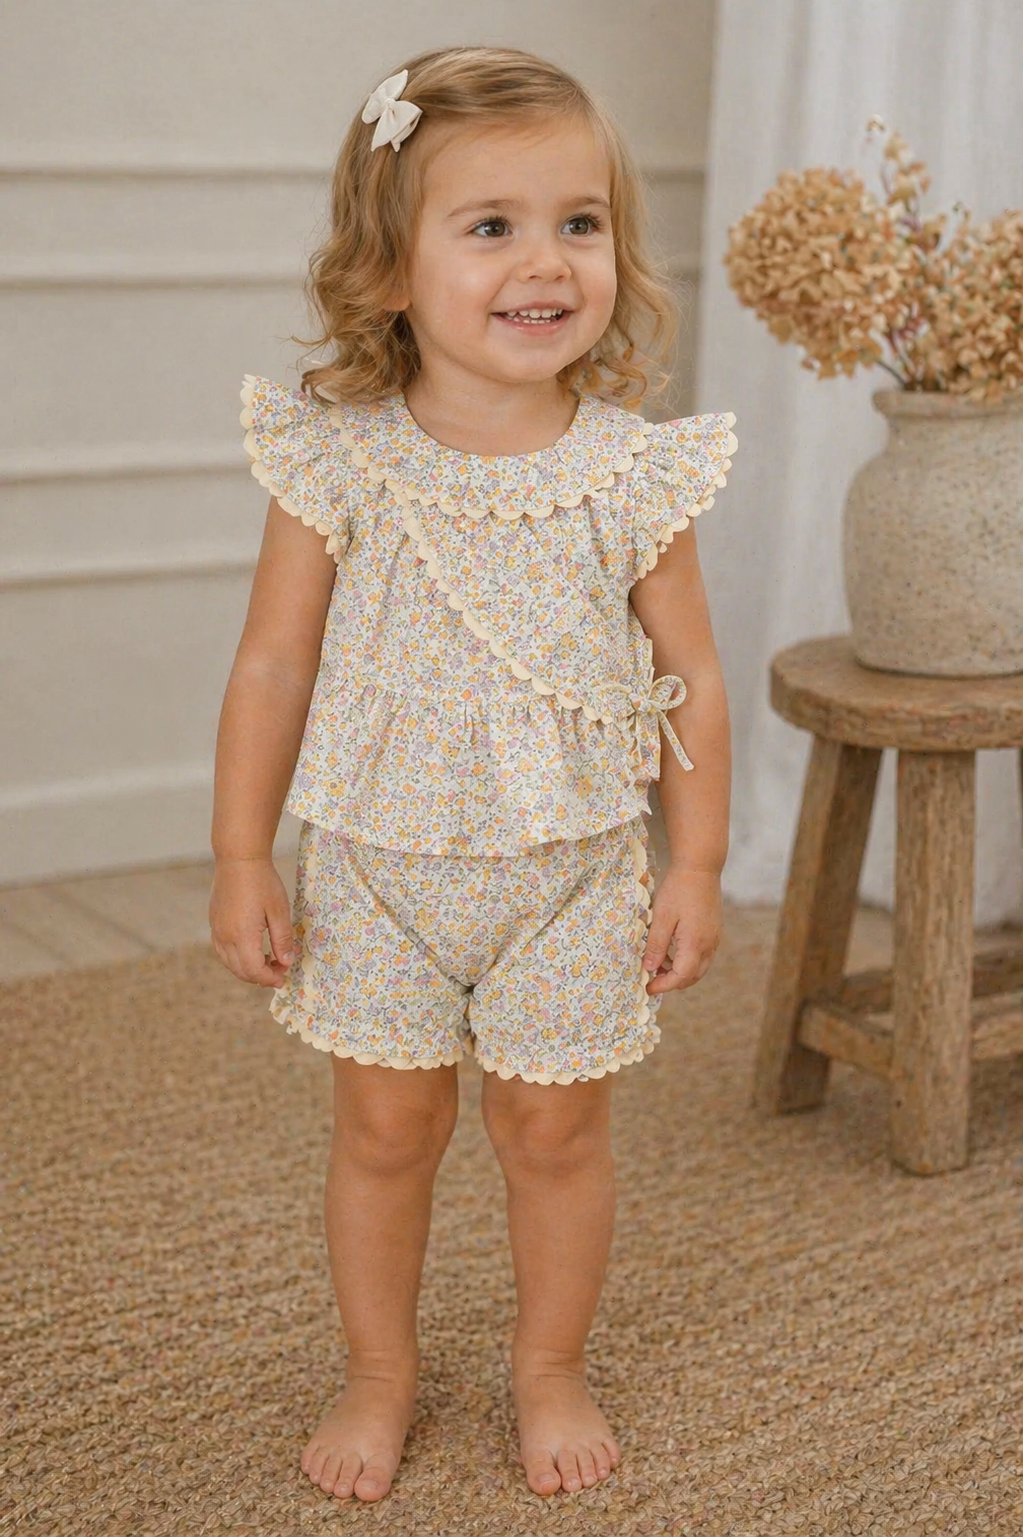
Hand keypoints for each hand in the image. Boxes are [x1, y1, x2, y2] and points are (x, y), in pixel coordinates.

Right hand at [209, 857, 295, 987]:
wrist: (239, 859)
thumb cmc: (262, 881)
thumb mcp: (279, 911)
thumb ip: (282, 939)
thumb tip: (286, 962)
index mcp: (242, 936)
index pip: (254, 971)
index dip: (270, 978)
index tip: (284, 976)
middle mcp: (225, 937)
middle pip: (241, 971)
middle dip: (261, 976)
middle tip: (280, 970)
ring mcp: (217, 930)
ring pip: (229, 963)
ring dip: (248, 969)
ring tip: (267, 962)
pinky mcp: (214, 923)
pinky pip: (222, 951)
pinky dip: (236, 959)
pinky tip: (251, 951)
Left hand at [642, 866, 721, 995]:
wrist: (700, 867)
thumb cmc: (679, 889)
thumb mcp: (662, 917)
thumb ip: (656, 945)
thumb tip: (649, 969)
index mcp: (695, 943)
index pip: (681, 977)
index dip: (663, 986)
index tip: (647, 986)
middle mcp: (709, 945)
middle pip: (692, 977)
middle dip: (671, 982)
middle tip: (651, 976)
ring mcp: (714, 938)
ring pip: (699, 968)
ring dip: (680, 971)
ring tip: (658, 961)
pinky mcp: (714, 931)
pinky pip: (703, 955)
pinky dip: (688, 960)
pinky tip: (672, 949)